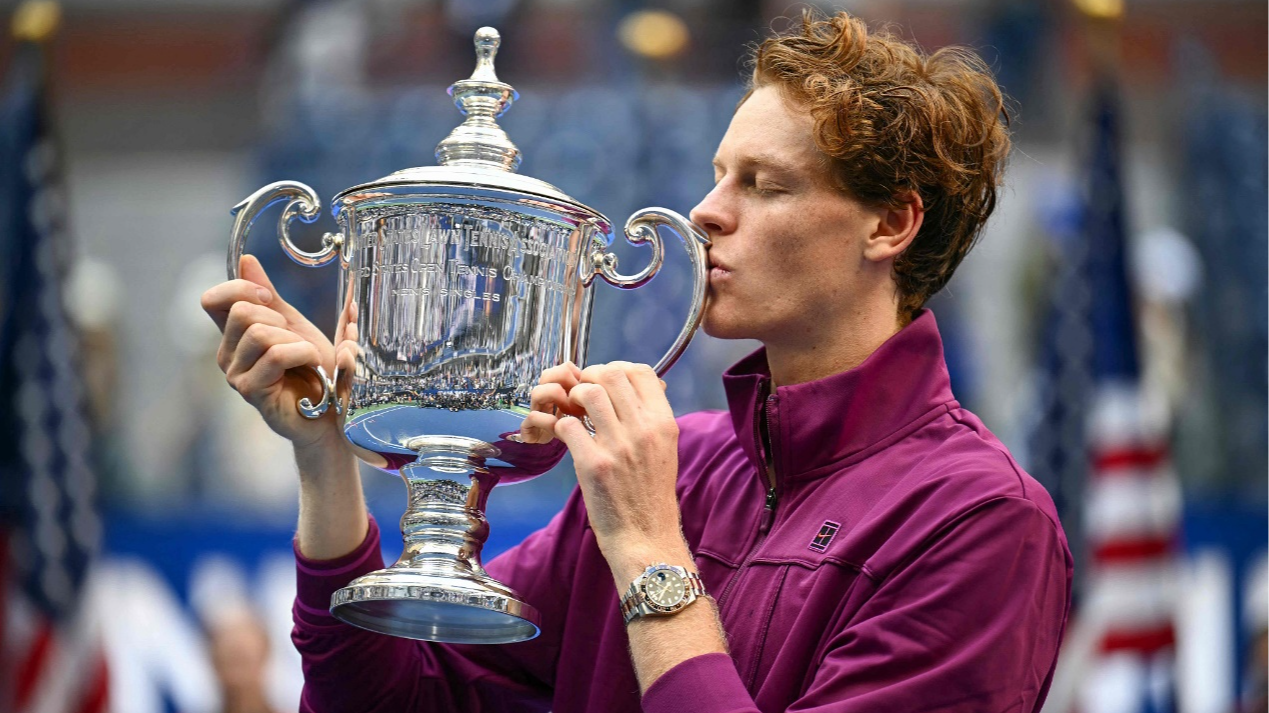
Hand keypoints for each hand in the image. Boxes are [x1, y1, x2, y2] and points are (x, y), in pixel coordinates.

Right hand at [200, 254, 342, 449]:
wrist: (331, 411)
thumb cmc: (313, 371)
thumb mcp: (293, 325)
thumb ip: (269, 297)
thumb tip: (246, 260)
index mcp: (233, 336)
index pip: (212, 300)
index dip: (240, 288)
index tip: (268, 297)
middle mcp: (227, 355)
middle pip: (241, 312)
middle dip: (278, 319)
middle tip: (297, 340)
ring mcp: (236, 376)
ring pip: (258, 333)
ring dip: (294, 340)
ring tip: (306, 357)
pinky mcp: (252, 392)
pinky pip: (274, 355)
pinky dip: (301, 353)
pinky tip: (310, 365)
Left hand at [545, 362, 682, 557]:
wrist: (646, 539)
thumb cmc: (651, 497)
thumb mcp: (664, 451)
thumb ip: (650, 420)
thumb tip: (630, 390)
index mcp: (664, 424)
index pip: (641, 372)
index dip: (617, 370)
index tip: (606, 383)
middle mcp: (644, 430)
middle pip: (611, 375)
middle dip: (591, 379)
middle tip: (583, 397)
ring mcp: (618, 446)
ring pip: (587, 393)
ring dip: (573, 399)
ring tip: (574, 415)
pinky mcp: (593, 465)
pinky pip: (568, 425)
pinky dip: (561, 427)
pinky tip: (567, 438)